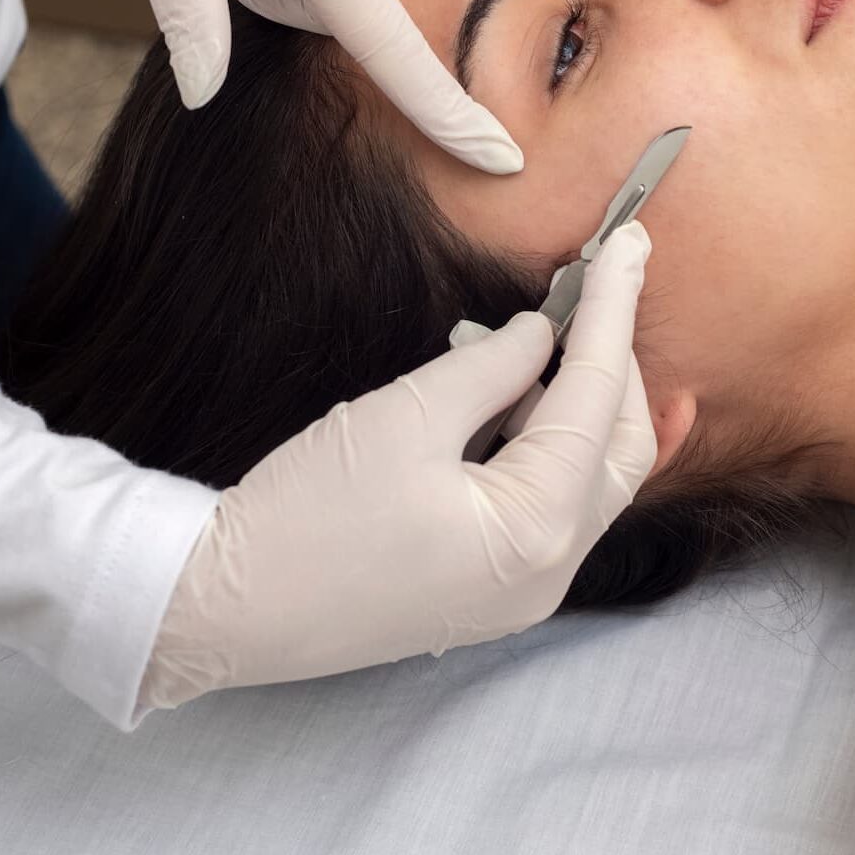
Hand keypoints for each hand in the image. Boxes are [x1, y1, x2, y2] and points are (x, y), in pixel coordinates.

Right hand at [138, 223, 657, 710]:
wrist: (223, 610)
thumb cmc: (305, 516)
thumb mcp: (406, 416)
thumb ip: (491, 367)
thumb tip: (542, 333)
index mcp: (536, 528)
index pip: (596, 398)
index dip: (613, 312)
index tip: (631, 245)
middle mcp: (549, 572)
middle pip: (619, 449)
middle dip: (615, 363)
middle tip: (598, 286)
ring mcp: (523, 592)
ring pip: (591, 481)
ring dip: (579, 404)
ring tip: (548, 333)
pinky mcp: (491, 593)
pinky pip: (551, 508)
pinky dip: (549, 447)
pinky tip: (525, 396)